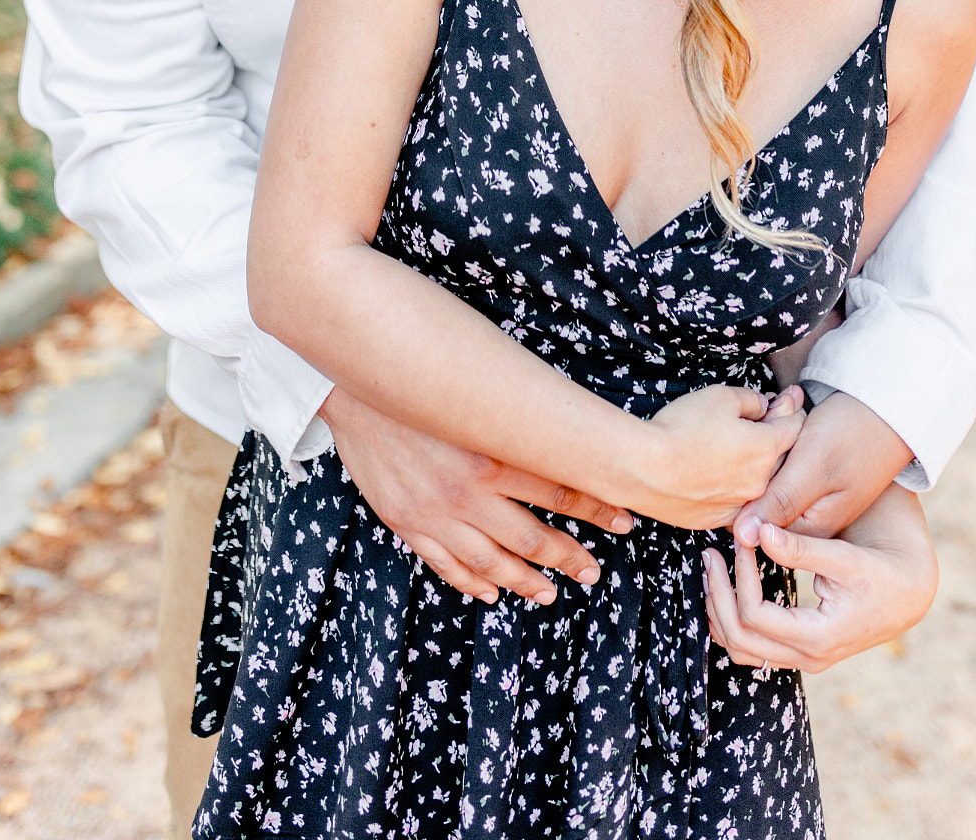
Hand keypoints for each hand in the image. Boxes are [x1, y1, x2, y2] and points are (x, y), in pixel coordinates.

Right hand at [321, 387, 633, 607]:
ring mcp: (434, 513)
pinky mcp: (406, 522)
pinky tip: (492, 591)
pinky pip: (446, 564)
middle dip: (568, 555)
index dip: (596, 507)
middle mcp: (466, 492)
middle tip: (592, 570)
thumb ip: (516, 420)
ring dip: (526, 580)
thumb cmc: (422, 383)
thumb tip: (564, 430)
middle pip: (530, 536)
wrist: (351, 389)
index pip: (558, 489)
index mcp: (490, 455)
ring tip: (551, 592)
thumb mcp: (477, 394)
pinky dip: (472, 582)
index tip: (624, 519)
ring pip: (491, 561)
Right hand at [641, 385, 804, 530]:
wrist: (644, 469)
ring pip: (757, 481)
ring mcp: (740, 504)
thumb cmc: (682, 428)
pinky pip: (735, 500)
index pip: (794, 426)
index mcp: (767, 448)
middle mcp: (761, 481)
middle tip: (760, 421)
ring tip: (733, 447)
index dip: (790, 410)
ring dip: (753, 465)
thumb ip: (750, 399)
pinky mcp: (717, 518)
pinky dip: (732, 487)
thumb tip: (763, 406)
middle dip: (774, 437)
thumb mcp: (720, 396)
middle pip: (780, 456)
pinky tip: (716, 473)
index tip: (785, 402)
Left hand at [703, 483, 937, 673]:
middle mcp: (809, 657)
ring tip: (713, 570)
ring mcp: (804, 658)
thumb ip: (801, 548)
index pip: (756, 615)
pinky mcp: (802, 648)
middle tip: (710, 555)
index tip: (740, 541)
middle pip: (741, 639)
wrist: (909, 592)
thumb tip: (758, 533)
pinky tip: (728, 586)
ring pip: (742, 649)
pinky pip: (755, 646)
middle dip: (717, 595)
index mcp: (819, 637)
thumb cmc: (881, 571)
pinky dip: (733, 619)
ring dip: (720, 610)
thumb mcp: (843, 556)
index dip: (740, 577)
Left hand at [733, 388, 912, 542]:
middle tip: (780, 421)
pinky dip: (785, 444)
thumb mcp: (813, 468)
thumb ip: (779, 503)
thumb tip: (741, 537)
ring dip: (773, 449)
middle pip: (761, 499)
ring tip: (792, 416)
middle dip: (762, 460)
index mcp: (809, 528)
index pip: (754, 518)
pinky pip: (785, 469)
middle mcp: (811, 522)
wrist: (890, 411)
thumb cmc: (853, 435)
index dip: (749, 477)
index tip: (759, 443)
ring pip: (771, 480)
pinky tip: (799, 424)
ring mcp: (813, 502)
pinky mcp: (815, 483)